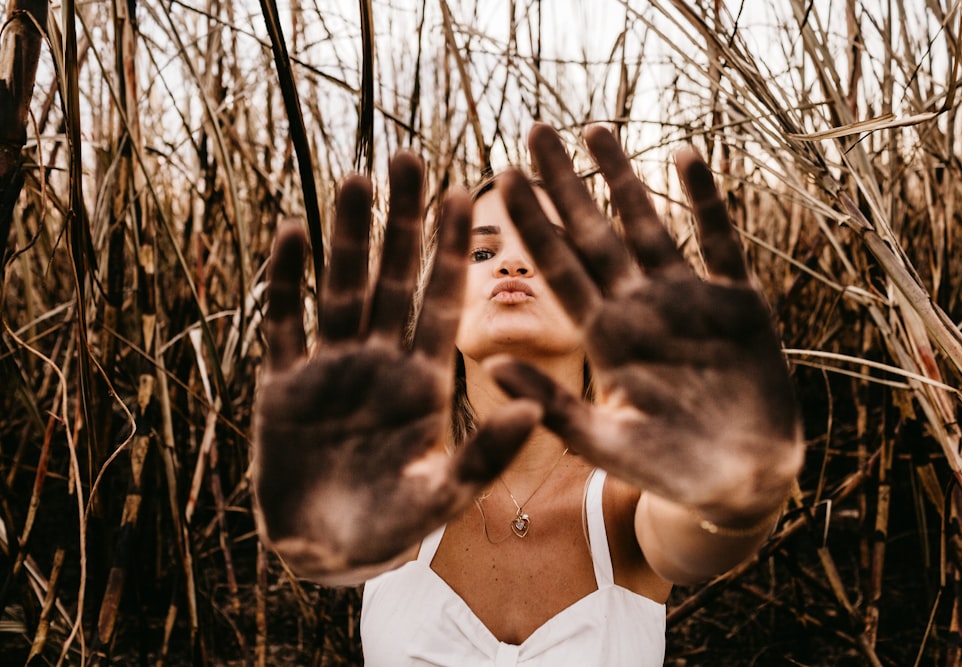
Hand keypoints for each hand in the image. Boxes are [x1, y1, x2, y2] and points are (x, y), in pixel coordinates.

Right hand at [253, 153, 538, 580]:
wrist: (322, 552)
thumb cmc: (389, 529)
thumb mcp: (443, 497)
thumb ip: (483, 455)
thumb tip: (531, 409)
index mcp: (424, 383)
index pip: (441, 303)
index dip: (450, 251)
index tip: (464, 194)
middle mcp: (381, 363)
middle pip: (392, 280)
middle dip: (401, 223)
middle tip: (409, 159)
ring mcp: (331, 369)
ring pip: (340, 289)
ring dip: (347, 236)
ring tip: (356, 178)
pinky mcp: (284, 385)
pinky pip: (284, 324)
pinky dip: (285, 281)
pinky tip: (291, 231)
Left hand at [490, 124, 802, 521]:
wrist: (743, 480)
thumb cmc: (669, 470)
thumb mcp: (605, 442)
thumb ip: (555, 406)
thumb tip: (496, 368)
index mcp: (603, 338)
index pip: (559, 269)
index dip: (533, 224)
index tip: (501, 177)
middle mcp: (638, 308)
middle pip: (594, 233)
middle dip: (566, 183)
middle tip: (535, 130)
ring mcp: (687, 301)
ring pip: (648, 225)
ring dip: (624, 179)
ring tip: (596, 129)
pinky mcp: (738, 303)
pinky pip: (720, 242)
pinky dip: (706, 201)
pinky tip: (686, 155)